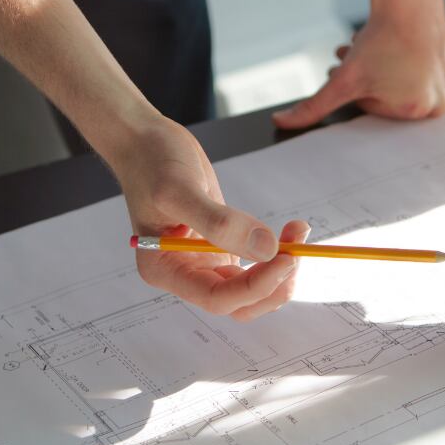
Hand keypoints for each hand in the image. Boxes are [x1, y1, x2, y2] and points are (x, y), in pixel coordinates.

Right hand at [110, 116, 310, 319]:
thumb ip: (221, 223)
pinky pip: (255, 264)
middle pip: (240, 302)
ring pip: (253, 288)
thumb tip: (266, 248)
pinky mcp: (223, 245)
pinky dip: (278, 253)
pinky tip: (290, 231)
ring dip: (281, 268)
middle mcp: (186, 273)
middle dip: (273, 282)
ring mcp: (206, 261)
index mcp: (166, 270)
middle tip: (297, 248)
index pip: (217, 299)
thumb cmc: (152, 162)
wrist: (146, 142)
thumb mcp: (180, 190)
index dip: (255, 287)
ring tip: (297, 232)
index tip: (284, 258)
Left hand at [272, 14, 444, 127]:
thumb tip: (280, 123)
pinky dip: (429, 73)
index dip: (365, 88)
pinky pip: (443, 84)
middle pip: (398, 100)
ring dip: (400, 75)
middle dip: (379, 81)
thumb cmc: (378, 40)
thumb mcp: (342, 79)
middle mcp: (440, 106)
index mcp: (414, 112)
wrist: (411, 4)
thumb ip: (313, 106)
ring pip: (417, 89)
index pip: (378, 109)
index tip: (364, 69)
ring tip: (392, 53)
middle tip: (371, 59)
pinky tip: (419, 56)